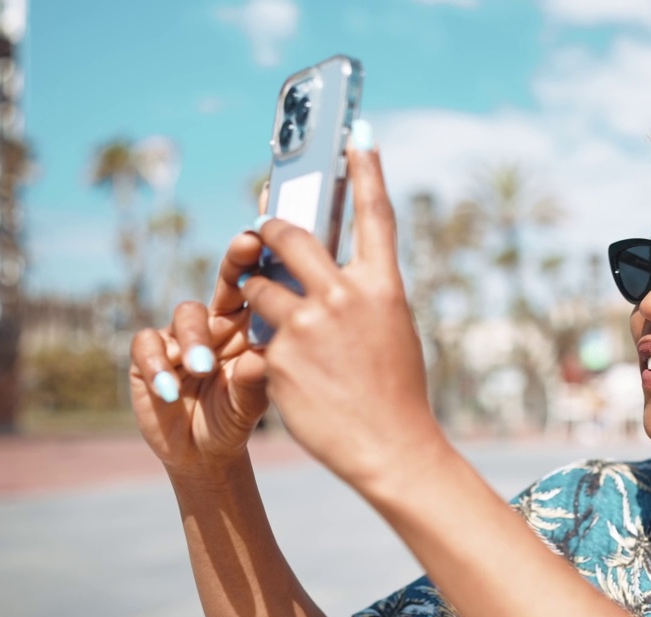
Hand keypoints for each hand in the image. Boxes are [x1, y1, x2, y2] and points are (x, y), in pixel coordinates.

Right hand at [129, 208, 270, 472]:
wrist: (202, 452)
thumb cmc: (235, 418)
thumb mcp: (251, 403)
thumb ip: (255, 380)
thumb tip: (261, 356)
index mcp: (249, 326)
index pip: (261, 285)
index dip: (268, 258)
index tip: (283, 232)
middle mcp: (217, 322)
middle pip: (227, 281)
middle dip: (236, 260)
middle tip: (247, 245)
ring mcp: (180, 336)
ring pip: (186, 314)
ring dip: (194, 338)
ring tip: (202, 367)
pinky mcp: (148, 356)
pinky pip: (148, 345)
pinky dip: (158, 365)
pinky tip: (169, 388)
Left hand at [240, 132, 443, 487]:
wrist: (389, 447)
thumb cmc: (395, 391)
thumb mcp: (391, 330)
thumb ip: (359, 295)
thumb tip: (318, 272)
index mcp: (382, 286)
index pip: (374, 214)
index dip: (366, 170)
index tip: (357, 134)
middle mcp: (344, 296)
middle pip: (290, 235)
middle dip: (267, 230)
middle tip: (261, 234)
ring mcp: (307, 326)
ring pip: (258, 288)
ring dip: (256, 299)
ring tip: (274, 325)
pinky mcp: (276, 357)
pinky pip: (255, 338)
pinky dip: (263, 350)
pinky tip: (290, 377)